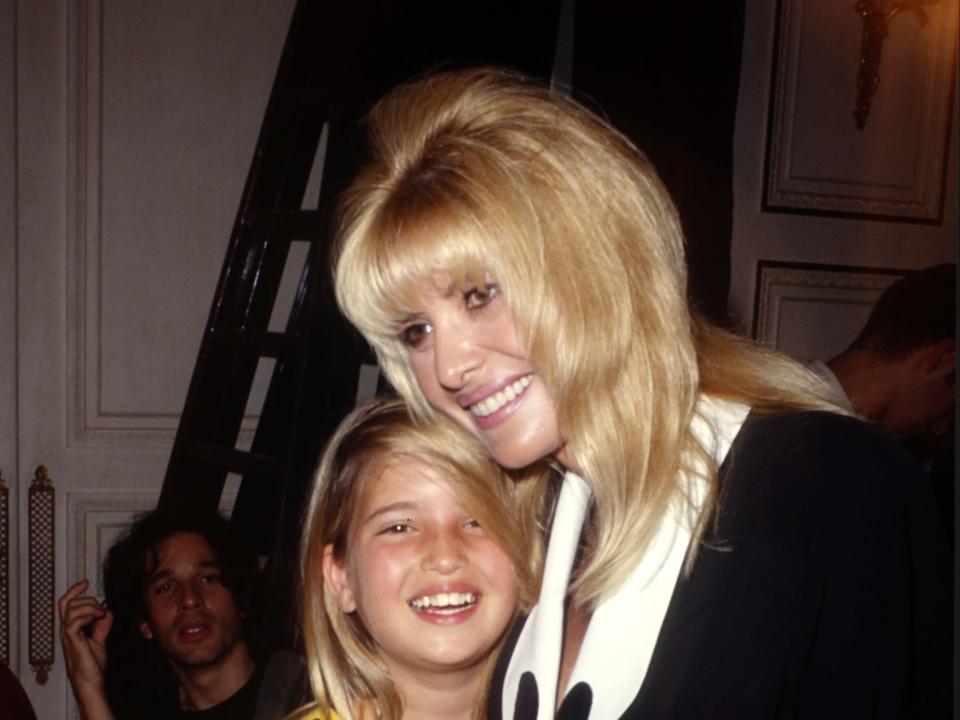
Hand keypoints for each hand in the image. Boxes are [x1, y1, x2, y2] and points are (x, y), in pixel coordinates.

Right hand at [58, 579, 113, 700]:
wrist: (90, 681)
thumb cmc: (92, 664)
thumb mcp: (100, 639)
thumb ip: (102, 625)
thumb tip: (107, 611)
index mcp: (71, 628)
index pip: (66, 603)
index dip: (74, 590)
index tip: (85, 582)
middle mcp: (66, 629)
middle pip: (68, 602)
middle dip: (87, 598)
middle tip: (101, 609)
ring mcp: (68, 635)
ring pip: (71, 609)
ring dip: (89, 606)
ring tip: (101, 614)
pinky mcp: (72, 641)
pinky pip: (73, 621)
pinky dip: (87, 616)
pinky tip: (96, 619)